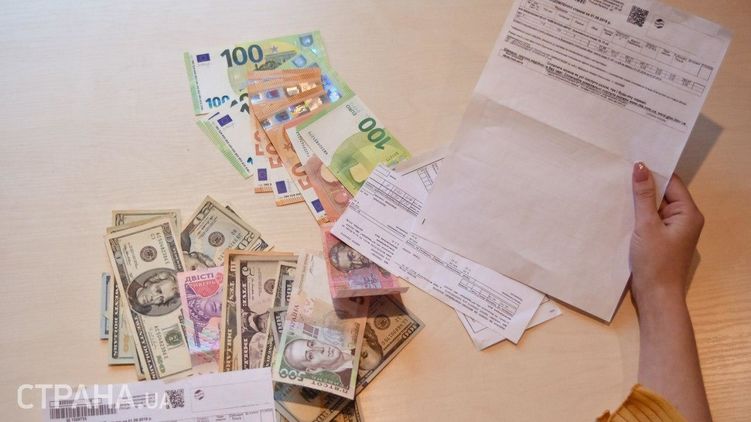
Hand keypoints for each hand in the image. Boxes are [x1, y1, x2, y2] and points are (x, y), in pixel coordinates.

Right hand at [629, 162, 703, 309]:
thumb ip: (643, 195)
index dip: (654, 172)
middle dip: (643, 186)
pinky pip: (650, 220)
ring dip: (638, 202)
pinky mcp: (661, 240)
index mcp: (688, 213)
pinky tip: (620, 211)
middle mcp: (684, 219)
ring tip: (616, 189)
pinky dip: (638, 216)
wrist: (656, 296)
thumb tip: (640, 167)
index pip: (672, 182)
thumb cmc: (655, 261)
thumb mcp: (647, 225)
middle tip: (619, 173)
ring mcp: (673, 231)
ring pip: (654, 207)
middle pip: (663, 194)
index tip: (632, 161)